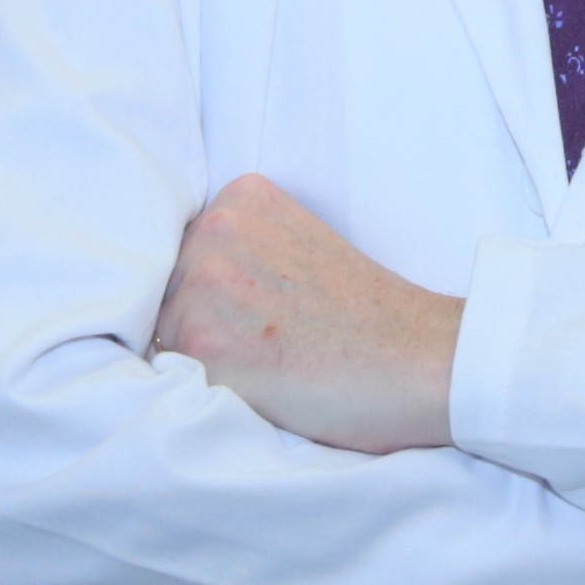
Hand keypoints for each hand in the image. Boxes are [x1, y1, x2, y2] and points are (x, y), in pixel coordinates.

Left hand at [154, 176, 460, 453]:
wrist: (418, 360)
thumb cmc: (368, 317)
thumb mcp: (301, 243)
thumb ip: (242, 247)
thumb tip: (179, 285)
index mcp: (242, 196)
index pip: (184, 253)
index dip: (218, 293)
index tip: (265, 309)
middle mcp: (215, 228)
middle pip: (168, 291)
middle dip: (204, 321)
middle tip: (273, 339)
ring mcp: (205, 283)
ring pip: (166, 334)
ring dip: (205, 357)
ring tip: (271, 362)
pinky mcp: (202, 342)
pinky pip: (175, 375)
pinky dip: (211, 388)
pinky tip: (264, 383)